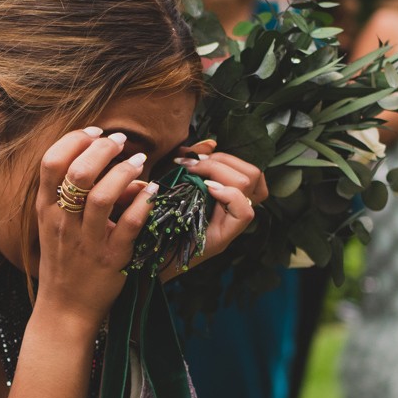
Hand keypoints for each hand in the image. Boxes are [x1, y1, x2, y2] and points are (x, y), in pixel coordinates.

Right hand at [32, 128, 155, 326]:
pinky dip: (144, 203)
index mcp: (46, 210)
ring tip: (139, 161)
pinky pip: (130, 224)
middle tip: (120, 141)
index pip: (51, 162)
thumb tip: (99, 159)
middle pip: (78, 173)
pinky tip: (152, 190)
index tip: (95, 132)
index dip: (74, 139)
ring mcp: (86, 241)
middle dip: (103, 149)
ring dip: (125, 172)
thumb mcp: (52, 226)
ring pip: (104, 196)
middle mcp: (63, 223)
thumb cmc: (63, 263)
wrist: (64, 309)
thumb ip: (66, 195)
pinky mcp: (111, 258)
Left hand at [171, 141, 262, 264]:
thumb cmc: (159, 219)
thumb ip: (195, 164)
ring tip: (194, 175)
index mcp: (228, 198)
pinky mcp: (223, 240)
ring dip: (219, 172)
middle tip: (190, 166)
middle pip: (252, 174)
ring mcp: (231, 226)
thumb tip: (211, 142)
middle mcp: (236, 212)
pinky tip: (206, 190)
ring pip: (249, 185)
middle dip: (220, 161)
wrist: (145, 256)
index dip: (226, 158)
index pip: (250, 171)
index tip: (193, 158)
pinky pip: (245, 212)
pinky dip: (227, 195)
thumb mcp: (178, 184)